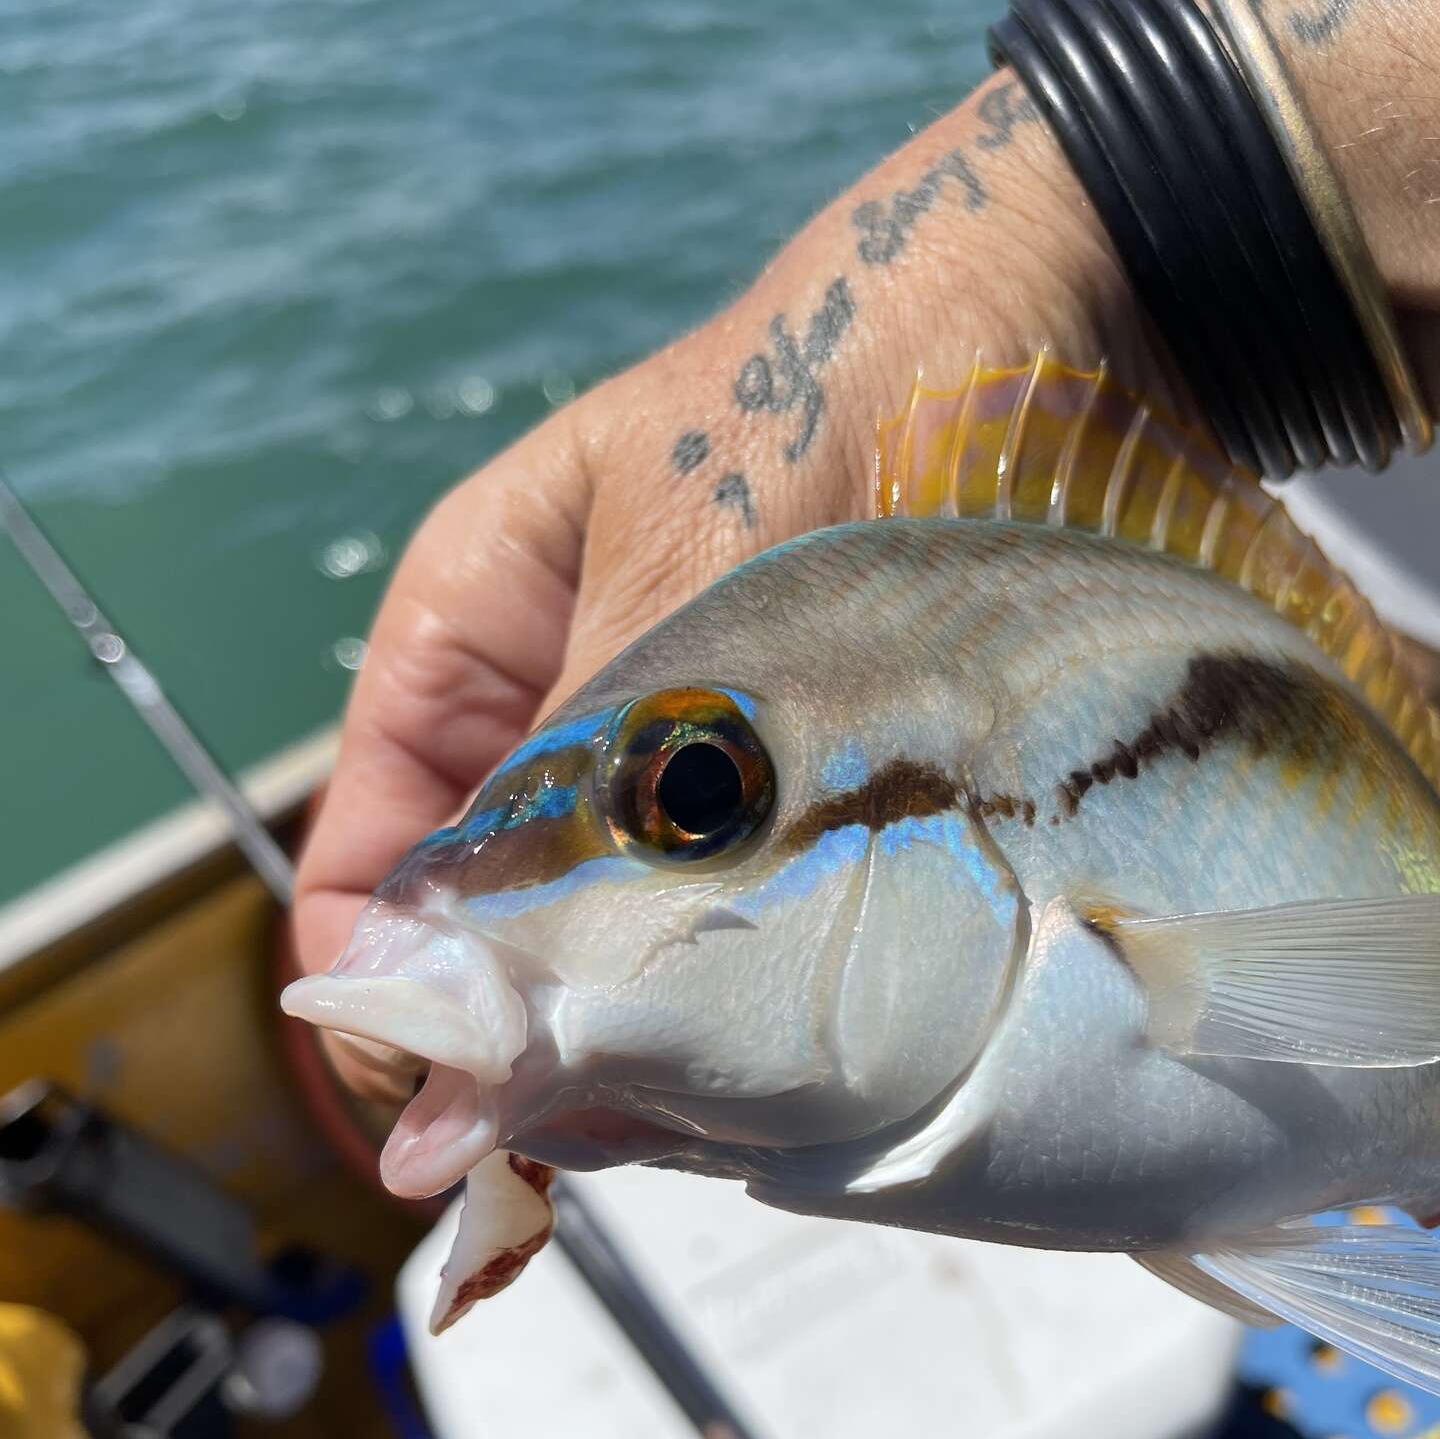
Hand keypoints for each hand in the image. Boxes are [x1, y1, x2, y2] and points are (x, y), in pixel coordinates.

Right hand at [291, 65, 1152, 1095]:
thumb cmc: (848, 401)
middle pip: (489, 949)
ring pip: (612, 968)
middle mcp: (560, 730)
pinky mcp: (799, 824)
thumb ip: (558, 799)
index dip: (394, 1012)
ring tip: (737, 1093)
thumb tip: (429, 998)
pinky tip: (811, 1049)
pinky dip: (752, 1022)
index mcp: (468, 645)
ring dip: (653, 1052)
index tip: (475, 1116)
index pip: (363, 877)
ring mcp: (679, 783)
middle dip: (538, 1052)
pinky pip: (734, 953)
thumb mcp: (677, 586)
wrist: (1076, 313)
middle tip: (639, 1125)